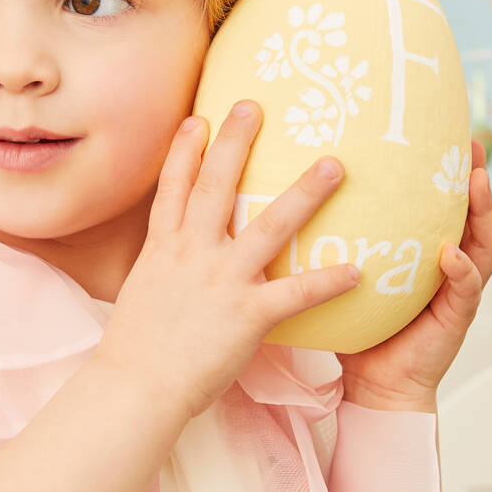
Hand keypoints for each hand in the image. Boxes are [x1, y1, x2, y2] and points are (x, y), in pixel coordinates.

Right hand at [98, 99, 360, 420]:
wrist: (135, 386)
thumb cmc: (137, 350)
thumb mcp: (142, 294)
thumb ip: (162, 271)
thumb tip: (171, 263)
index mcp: (163, 248)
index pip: (173, 187)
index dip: (184, 149)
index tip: (198, 119)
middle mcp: (191, 252)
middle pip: (216, 185)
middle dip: (235, 142)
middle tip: (255, 105)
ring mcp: (221, 279)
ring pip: (269, 225)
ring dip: (304, 193)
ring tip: (333, 165)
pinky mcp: (246, 314)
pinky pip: (296, 293)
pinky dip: (327, 281)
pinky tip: (356, 270)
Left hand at [335, 138, 491, 409]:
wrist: (371, 383)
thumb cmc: (355, 326)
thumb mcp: (344, 273)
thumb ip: (335, 239)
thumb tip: (289, 192)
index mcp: (420, 251)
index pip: (438, 204)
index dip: (442, 171)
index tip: (441, 132)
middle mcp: (444, 265)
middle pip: (470, 214)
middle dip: (475, 179)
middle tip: (470, 145)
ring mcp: (454, 290)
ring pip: (482, 245)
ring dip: (484, 213)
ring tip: (476, 183)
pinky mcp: (454, 319)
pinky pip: (465, 290)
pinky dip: (462, 270)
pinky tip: (450, 254)